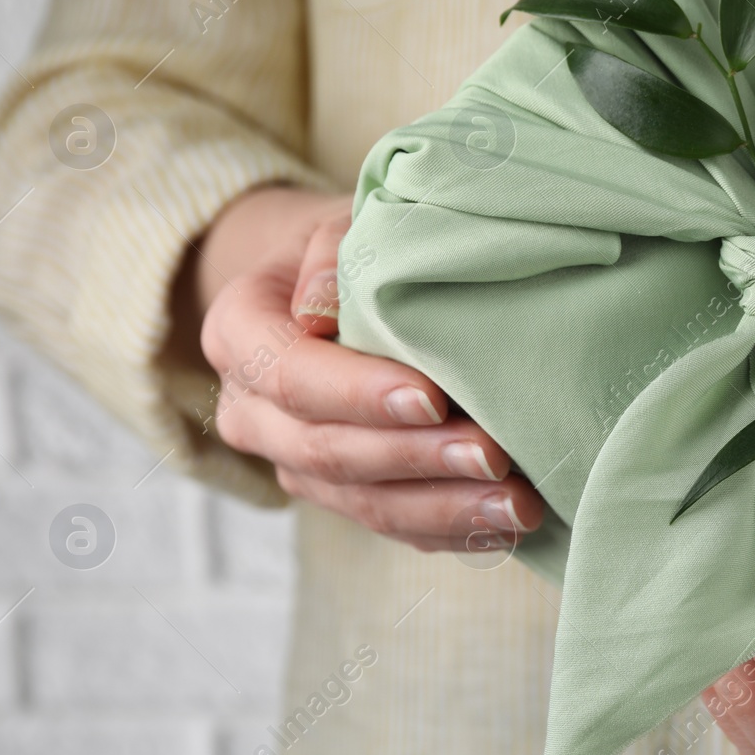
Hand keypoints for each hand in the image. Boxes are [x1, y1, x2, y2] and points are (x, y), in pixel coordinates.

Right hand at [184, 185, 543, 549]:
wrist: (330, 288)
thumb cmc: (346, 250)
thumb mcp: (336, 226)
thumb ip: (330, 256)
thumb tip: (321, 308)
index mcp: (238, 335)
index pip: (290, 377)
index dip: (359, 394)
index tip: (433, 399)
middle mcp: (251, 412)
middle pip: (327, 451)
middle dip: (416, 460)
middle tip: (494, 457)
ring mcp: (291, 462)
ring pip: (361, 502)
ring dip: (444, 508)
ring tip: (516, 505)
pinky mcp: (337, 495)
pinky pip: (390, 526)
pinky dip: (450, 528)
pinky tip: (506, 524)